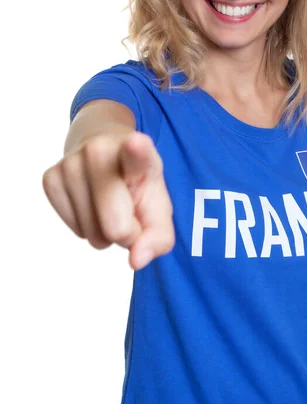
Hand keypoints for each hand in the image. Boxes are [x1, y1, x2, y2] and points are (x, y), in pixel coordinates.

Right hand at [42, 131, 174, 269]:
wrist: (104, 153)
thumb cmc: (137, 183)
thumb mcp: (159, 205)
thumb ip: (159, 237)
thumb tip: (136, 260)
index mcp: (137, 152)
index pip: (137, 152)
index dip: (137, 150)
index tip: (136, 143)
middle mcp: (100, 150)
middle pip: (116, 224)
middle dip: (127, 232)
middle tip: (129, 210)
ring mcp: (71, 163)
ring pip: (92, 234)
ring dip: (105, 230)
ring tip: (108, 203)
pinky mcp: (50, 178)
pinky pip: (74, 230)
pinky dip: (86, 227)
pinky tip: (91, 204)